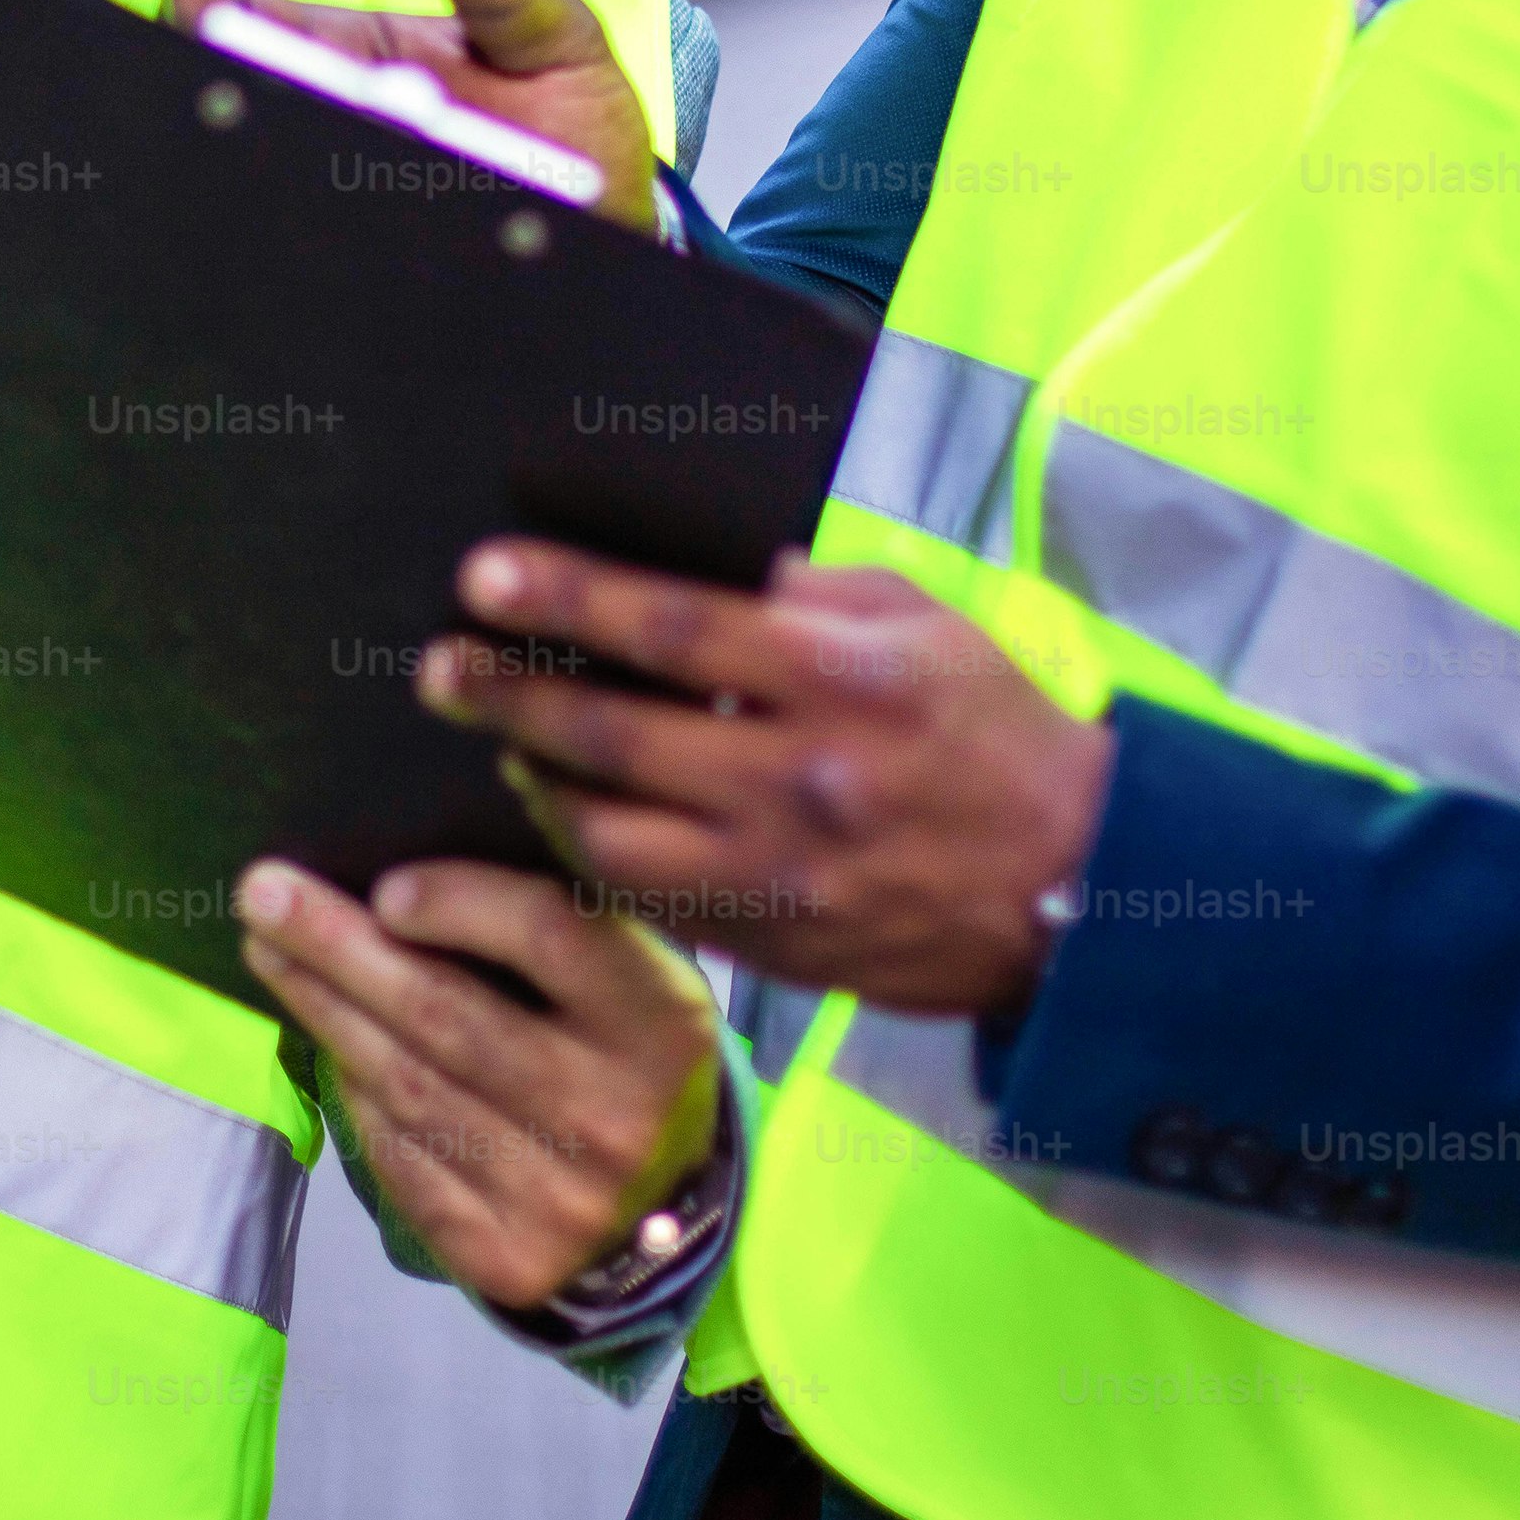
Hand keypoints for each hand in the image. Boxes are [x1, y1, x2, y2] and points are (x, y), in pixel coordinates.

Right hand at [168, 0, 659, 233]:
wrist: (616, 218)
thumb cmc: (572, 117)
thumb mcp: (555, 39)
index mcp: (361, 53)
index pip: (267, 25)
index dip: (222, 14)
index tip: (199, 1)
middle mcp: (341, 116)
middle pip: (258, 98)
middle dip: (231, 80)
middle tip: (225, 67)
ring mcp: (351, 181)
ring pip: (284, 168)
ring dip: (272, 141)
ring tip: (284, 126)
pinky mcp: (375, 246)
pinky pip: (332, 237)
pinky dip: (322, 229)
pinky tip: (330, 212)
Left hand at [236, 854, 722, 1309]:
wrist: (669, 1209)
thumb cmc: (624, 1052)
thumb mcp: (630, 976)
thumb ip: (550, 922)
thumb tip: (396, 875)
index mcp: (660, 1022)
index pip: (550, 938)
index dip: (460, 902)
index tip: (383, 886)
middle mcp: (614, 1115)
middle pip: (448, 1016)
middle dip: (340, 948)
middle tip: (263, 894)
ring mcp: (559, 1198)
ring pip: (408, 1088)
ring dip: (325, 1011)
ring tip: (272, 951)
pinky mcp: (505, 1258)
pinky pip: (403, 1158)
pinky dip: (359, 1095)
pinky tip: (331, 1043)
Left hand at [424, 544, 1115, 1018]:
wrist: (1080, 892)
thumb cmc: (1001, 736)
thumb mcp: (928, 628)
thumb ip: (816, 595)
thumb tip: (717, 572)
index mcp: (838, 682)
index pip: (671, 628)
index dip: (567, 598)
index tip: (483, 576)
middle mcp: (796, 780)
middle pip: (613, 732)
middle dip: (509, 693)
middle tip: (438, 668)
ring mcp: (777, 876)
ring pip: (606, 835)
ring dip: (537, 783)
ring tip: (502, 744)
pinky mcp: (768, 946)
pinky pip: (645, 901)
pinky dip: (589, 856)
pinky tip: (565, 817)